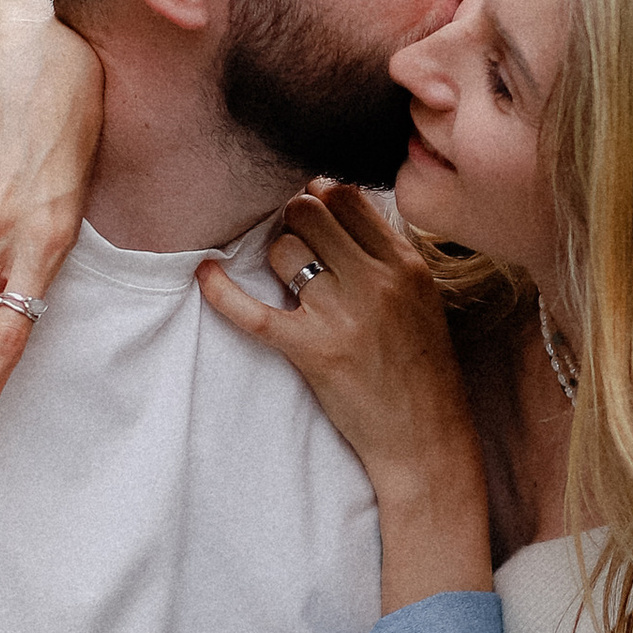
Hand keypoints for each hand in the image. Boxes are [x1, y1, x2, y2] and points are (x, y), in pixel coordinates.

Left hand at [198, 186, 493, 609]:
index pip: (346, 195)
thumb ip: (382, 250)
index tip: (312, 213)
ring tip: (289, 285)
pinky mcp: (312, 351)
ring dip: (276, 259)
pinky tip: (205, 275)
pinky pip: (252, 310)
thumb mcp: (421, 296)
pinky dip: (221, 291)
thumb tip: (328, 197)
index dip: (319, 195)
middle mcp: (376, 281)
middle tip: (294, 244)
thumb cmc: (421, 368)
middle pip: (309, 211)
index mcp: (405, 264)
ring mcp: (342, 315)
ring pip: (284, 250)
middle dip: (292, 220)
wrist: (426, 438)